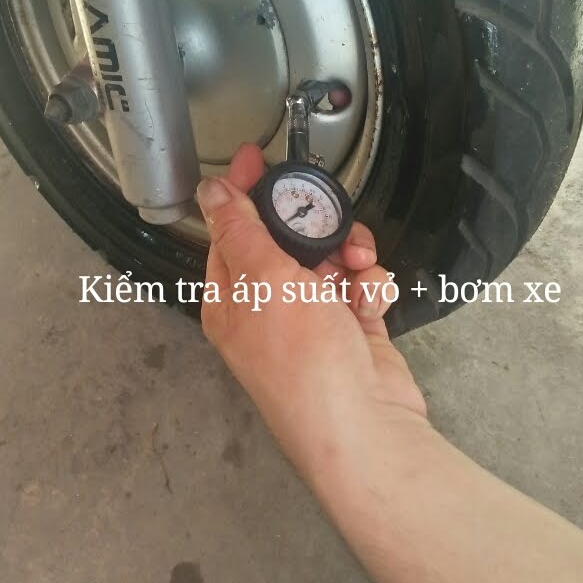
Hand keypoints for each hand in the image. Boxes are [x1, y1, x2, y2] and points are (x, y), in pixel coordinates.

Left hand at [196, 143, 426, 477]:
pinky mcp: (352, 328)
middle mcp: (268, 308)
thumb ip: (241, 229)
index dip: (245, 193)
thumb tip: (211, 191)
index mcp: (232, 298)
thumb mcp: (264, 281)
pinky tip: (372, 302)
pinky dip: (371, 288)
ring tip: (360, 271)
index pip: (232, 230)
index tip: (256, 157)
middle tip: (330, 224)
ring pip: (332, 259)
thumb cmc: (304, 362)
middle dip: (315, 228)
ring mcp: (313, 320)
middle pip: (288, 240)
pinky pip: (361, 286)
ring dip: (351, 258)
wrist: (365, 425)